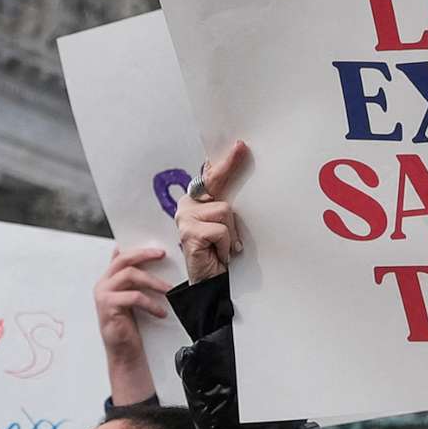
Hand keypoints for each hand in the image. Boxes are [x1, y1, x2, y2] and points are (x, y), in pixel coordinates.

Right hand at [95, 244, 173, 405]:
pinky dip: (151, 303)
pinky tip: (161, 311)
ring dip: (153, 281)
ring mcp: (103, 295)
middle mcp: (103, 284)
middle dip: (145, 254)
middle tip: (163, 255)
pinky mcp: (108, 307)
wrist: (124, 352)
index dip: (137, 248)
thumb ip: (136, 281)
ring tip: (169, 289)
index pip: (121, 256)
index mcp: (108, 279)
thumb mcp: (134, 299)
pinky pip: (133, 297)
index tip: (156, 246)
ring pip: (130, 275)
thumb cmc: (130, 326)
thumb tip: (153, 262)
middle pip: (124, 260)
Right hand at [177, 141, 249, 282]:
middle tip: (241, 147)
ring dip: (232, 233)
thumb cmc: (219, 252)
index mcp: (196, 202)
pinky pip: (221, 230)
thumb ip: (226, 205)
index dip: (225, 162)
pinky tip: (220, 254)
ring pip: (224, 210)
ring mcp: (185, 219)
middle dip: (229, 166)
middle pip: (216, 184)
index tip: (238, 145)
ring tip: (225, 246)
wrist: (210, 282)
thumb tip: (242, 183)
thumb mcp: (225, 225)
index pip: (211, 178)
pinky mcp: (189, 233)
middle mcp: (187, 206)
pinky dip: (227, 244)